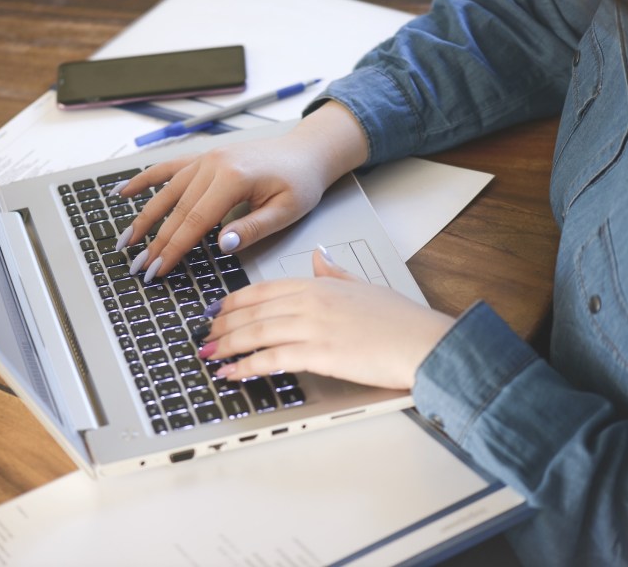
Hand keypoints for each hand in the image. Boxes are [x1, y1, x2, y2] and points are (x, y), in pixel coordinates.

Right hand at [112, 101, 367, 279]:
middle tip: (139, 267)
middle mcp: (213, 164)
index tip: (157, 269)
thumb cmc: (300, 183)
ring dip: (144, 216)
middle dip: (155, 241)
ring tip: (126, 240)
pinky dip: (145, 179)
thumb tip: (222, 244)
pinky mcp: (205, 158)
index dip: (173, 248)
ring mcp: (206, 159)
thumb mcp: (286, 211)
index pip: (195, 221)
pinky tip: (123, 191)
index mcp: (233, 178)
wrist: (305, 153)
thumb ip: (253, 228)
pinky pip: (169, 168)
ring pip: (167, 191)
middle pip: (176, 209)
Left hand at [200, 248, 454, 389]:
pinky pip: (272, 359)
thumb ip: (334, 271)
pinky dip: (247, 366)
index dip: (235, 301)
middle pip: (254, 311)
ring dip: (227, 345)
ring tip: (209, 354)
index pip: (264, 289)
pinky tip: (232, 373)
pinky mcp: (320, 355)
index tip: (217, 309)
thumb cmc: (399, 319)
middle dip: (223, 325)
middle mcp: (311, 302)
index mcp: (318, 284)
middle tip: (205, 335)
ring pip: (256, 333)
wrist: (422, 342)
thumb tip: (318, 256)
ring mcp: (313, 327)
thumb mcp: (363, 284)